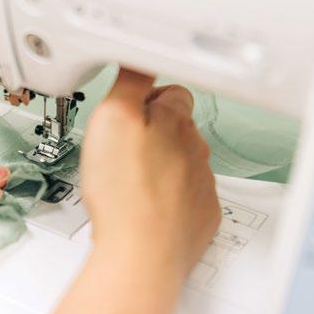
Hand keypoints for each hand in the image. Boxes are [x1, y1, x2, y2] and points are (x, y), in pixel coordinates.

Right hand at [2, 71, 221, 313]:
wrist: (142, 256)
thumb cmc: (124, 194)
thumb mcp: (111, 118)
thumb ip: (129, 81)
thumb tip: (139, 58)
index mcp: (175, 120)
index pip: (169, 91)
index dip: (144, 100)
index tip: (127, 113)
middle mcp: (195, 150)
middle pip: (175, 128)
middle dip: (151, 133)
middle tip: (120, 152)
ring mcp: (201, 185)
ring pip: (180, 163)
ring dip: (158, 167)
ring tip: (128, 183)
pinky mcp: (200, 216)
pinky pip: (186, 197)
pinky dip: (168, 198)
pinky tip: (144, 207)